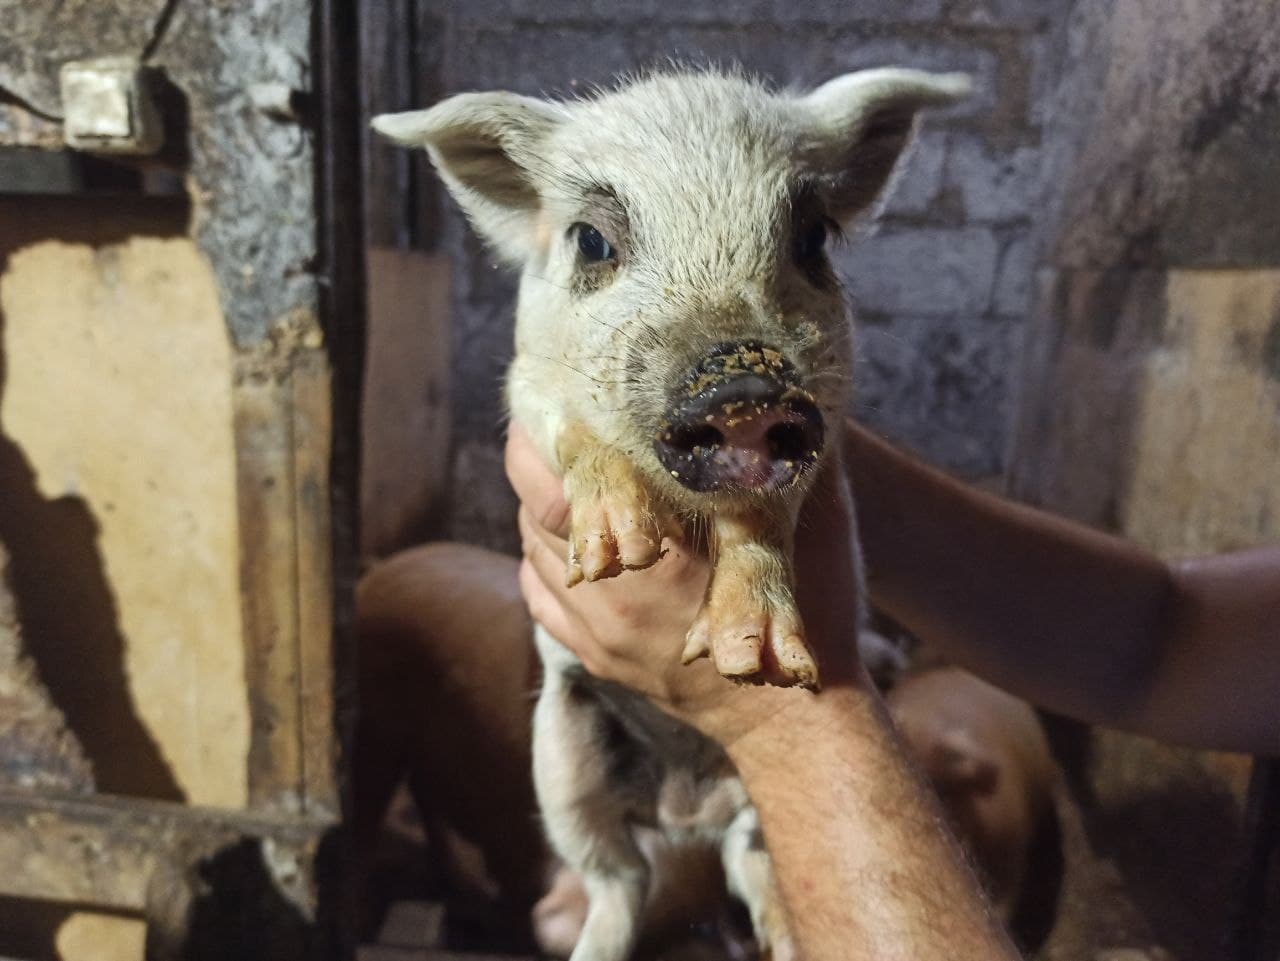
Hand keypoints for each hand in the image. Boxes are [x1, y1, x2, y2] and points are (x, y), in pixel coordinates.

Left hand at [505, 424, 867, 746]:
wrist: (791, 721)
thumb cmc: (812, 614)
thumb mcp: (811, 527)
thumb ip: (792, 456)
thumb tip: (785, 385)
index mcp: (670, 553)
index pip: (581, 476)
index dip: (560, 427)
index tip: (565, 389)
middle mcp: (619, 593)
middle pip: (541, 507)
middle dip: (537, 456)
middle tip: (551, 416)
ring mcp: (599, 630)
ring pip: (532, 545)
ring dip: (537, 501)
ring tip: (556, 464)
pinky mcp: (594, 654)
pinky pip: (537, 590)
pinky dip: (538, 550)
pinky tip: (562, 529)